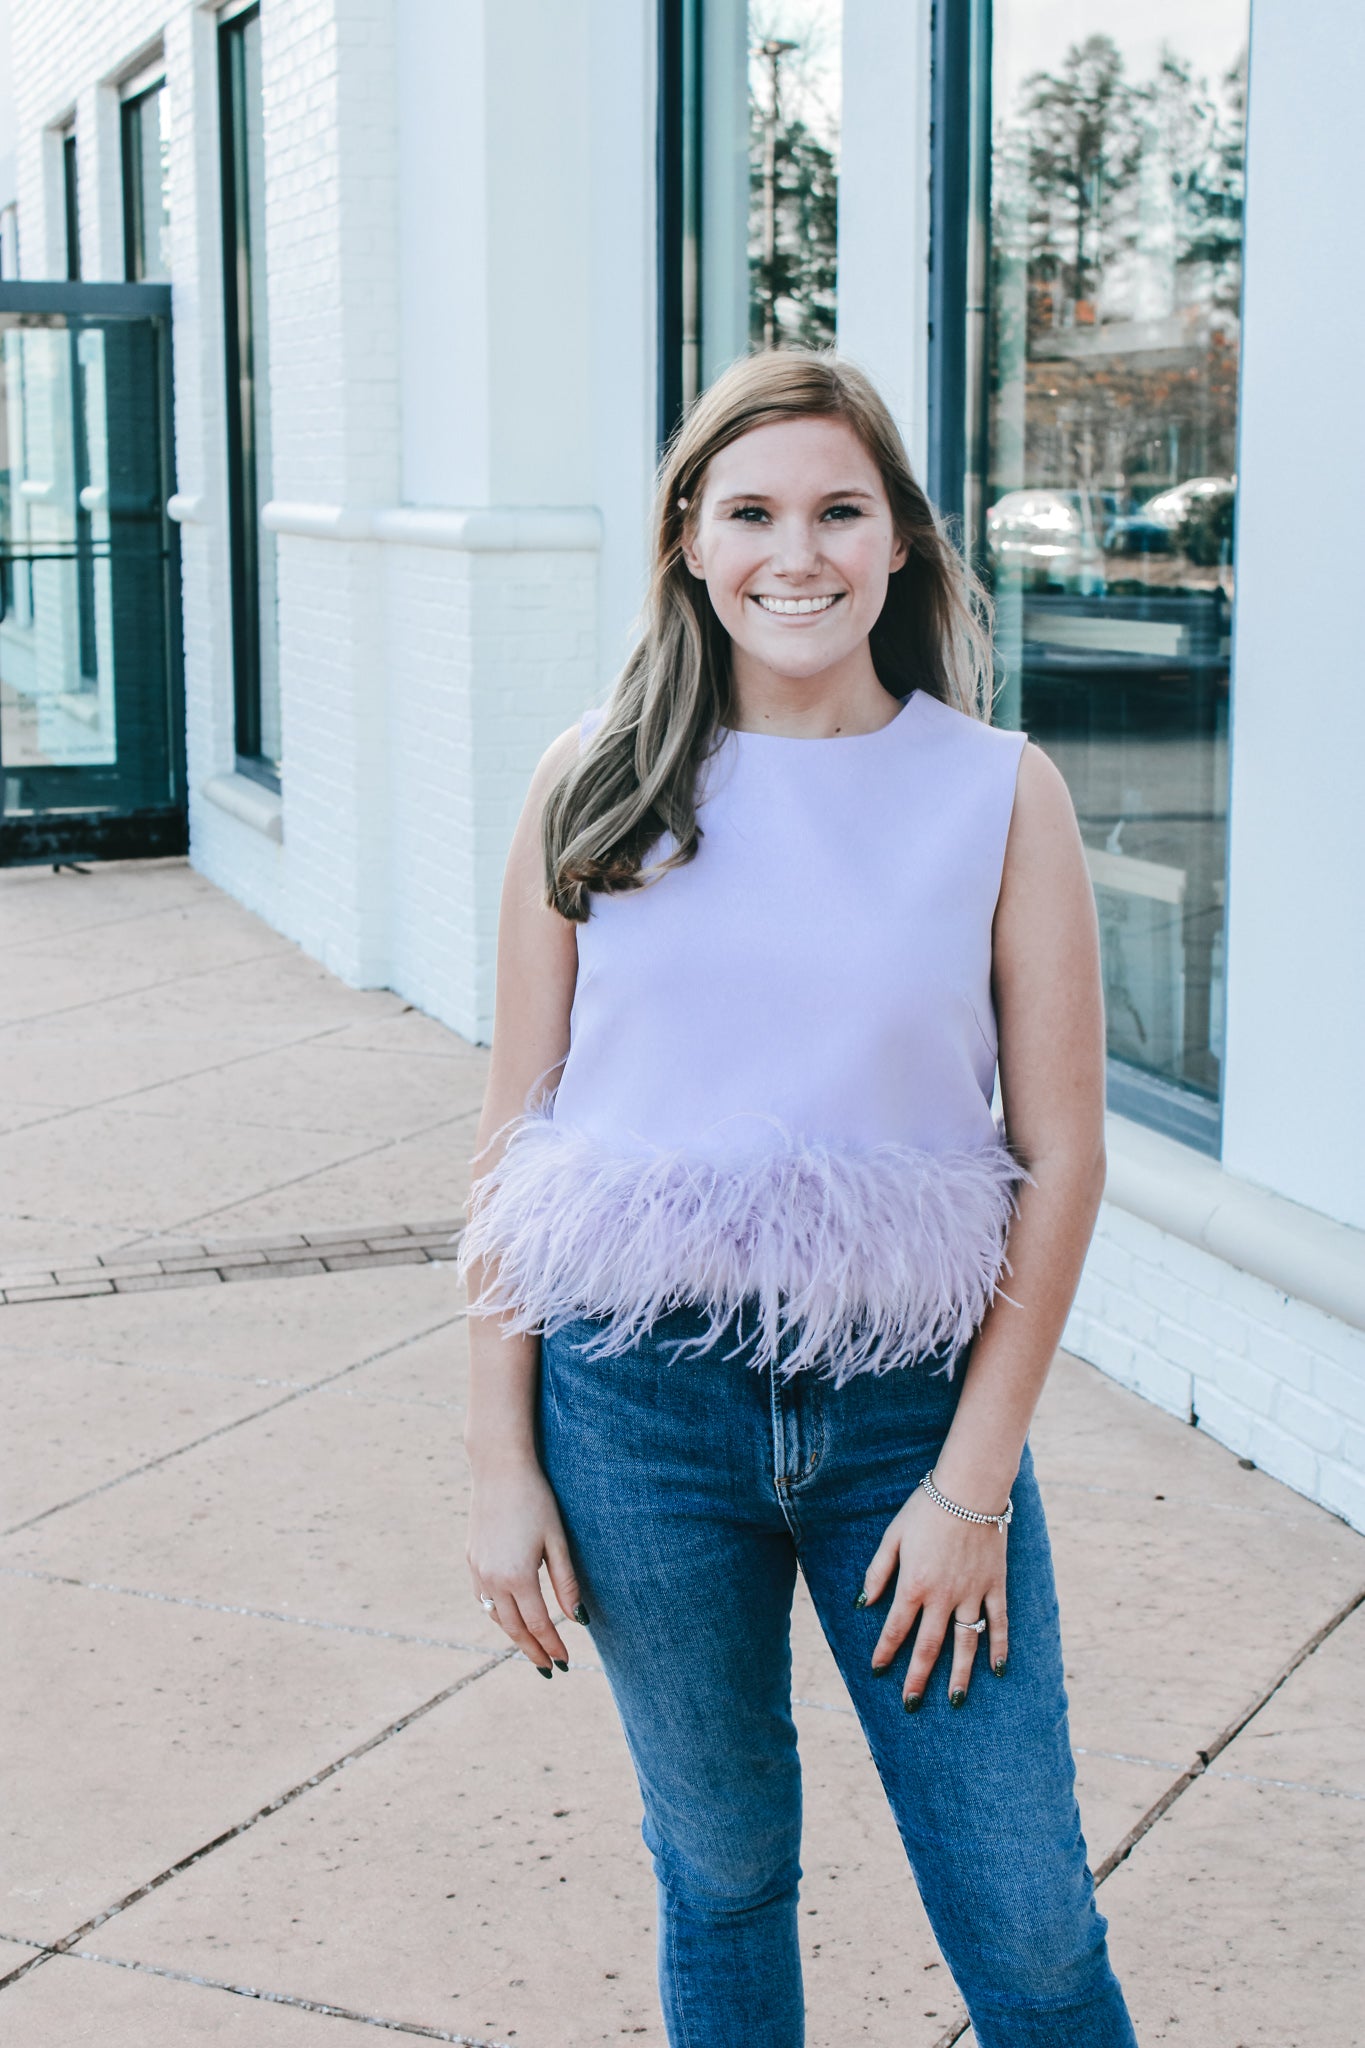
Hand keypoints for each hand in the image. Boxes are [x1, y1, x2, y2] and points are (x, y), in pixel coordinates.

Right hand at [467, 1458, 585, 1676]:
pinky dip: (498, 1614)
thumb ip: (565, 1583)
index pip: (538, 1625)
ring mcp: (478, 1570)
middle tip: (549, 1669)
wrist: (499, 1469)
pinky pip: (483, 1599)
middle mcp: (492, 1580)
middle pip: (514, 1629)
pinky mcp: (471, 1560)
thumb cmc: (536, 1500)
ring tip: (533, 1647)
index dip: (552, 1646)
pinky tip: (510, 1616)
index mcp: (517, 1577)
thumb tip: (579, 1619)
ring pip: (496, 1617)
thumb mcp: (556, 1541)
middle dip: (533, 1651)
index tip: (564, 1663)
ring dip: (514, 1635)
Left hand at [857, 1483, 1007, 1707]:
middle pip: (929, 1647)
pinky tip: (997, 1670)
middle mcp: (943, 1597)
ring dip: (960, 1675)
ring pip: (965, 1644)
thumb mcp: (893, 1536)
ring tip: (954, 1700)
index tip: (877, 1671)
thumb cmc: (926, 1509)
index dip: (885, 1652)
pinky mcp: (995, 1586)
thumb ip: (878, 1572)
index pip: (896, 1629)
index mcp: (913, 1585)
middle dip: (918, 1678)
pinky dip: (998, 1647)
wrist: (969, 1489)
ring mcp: (972, 1594)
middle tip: (911, 1704)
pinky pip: (998, 1623)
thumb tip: (864, 1603)